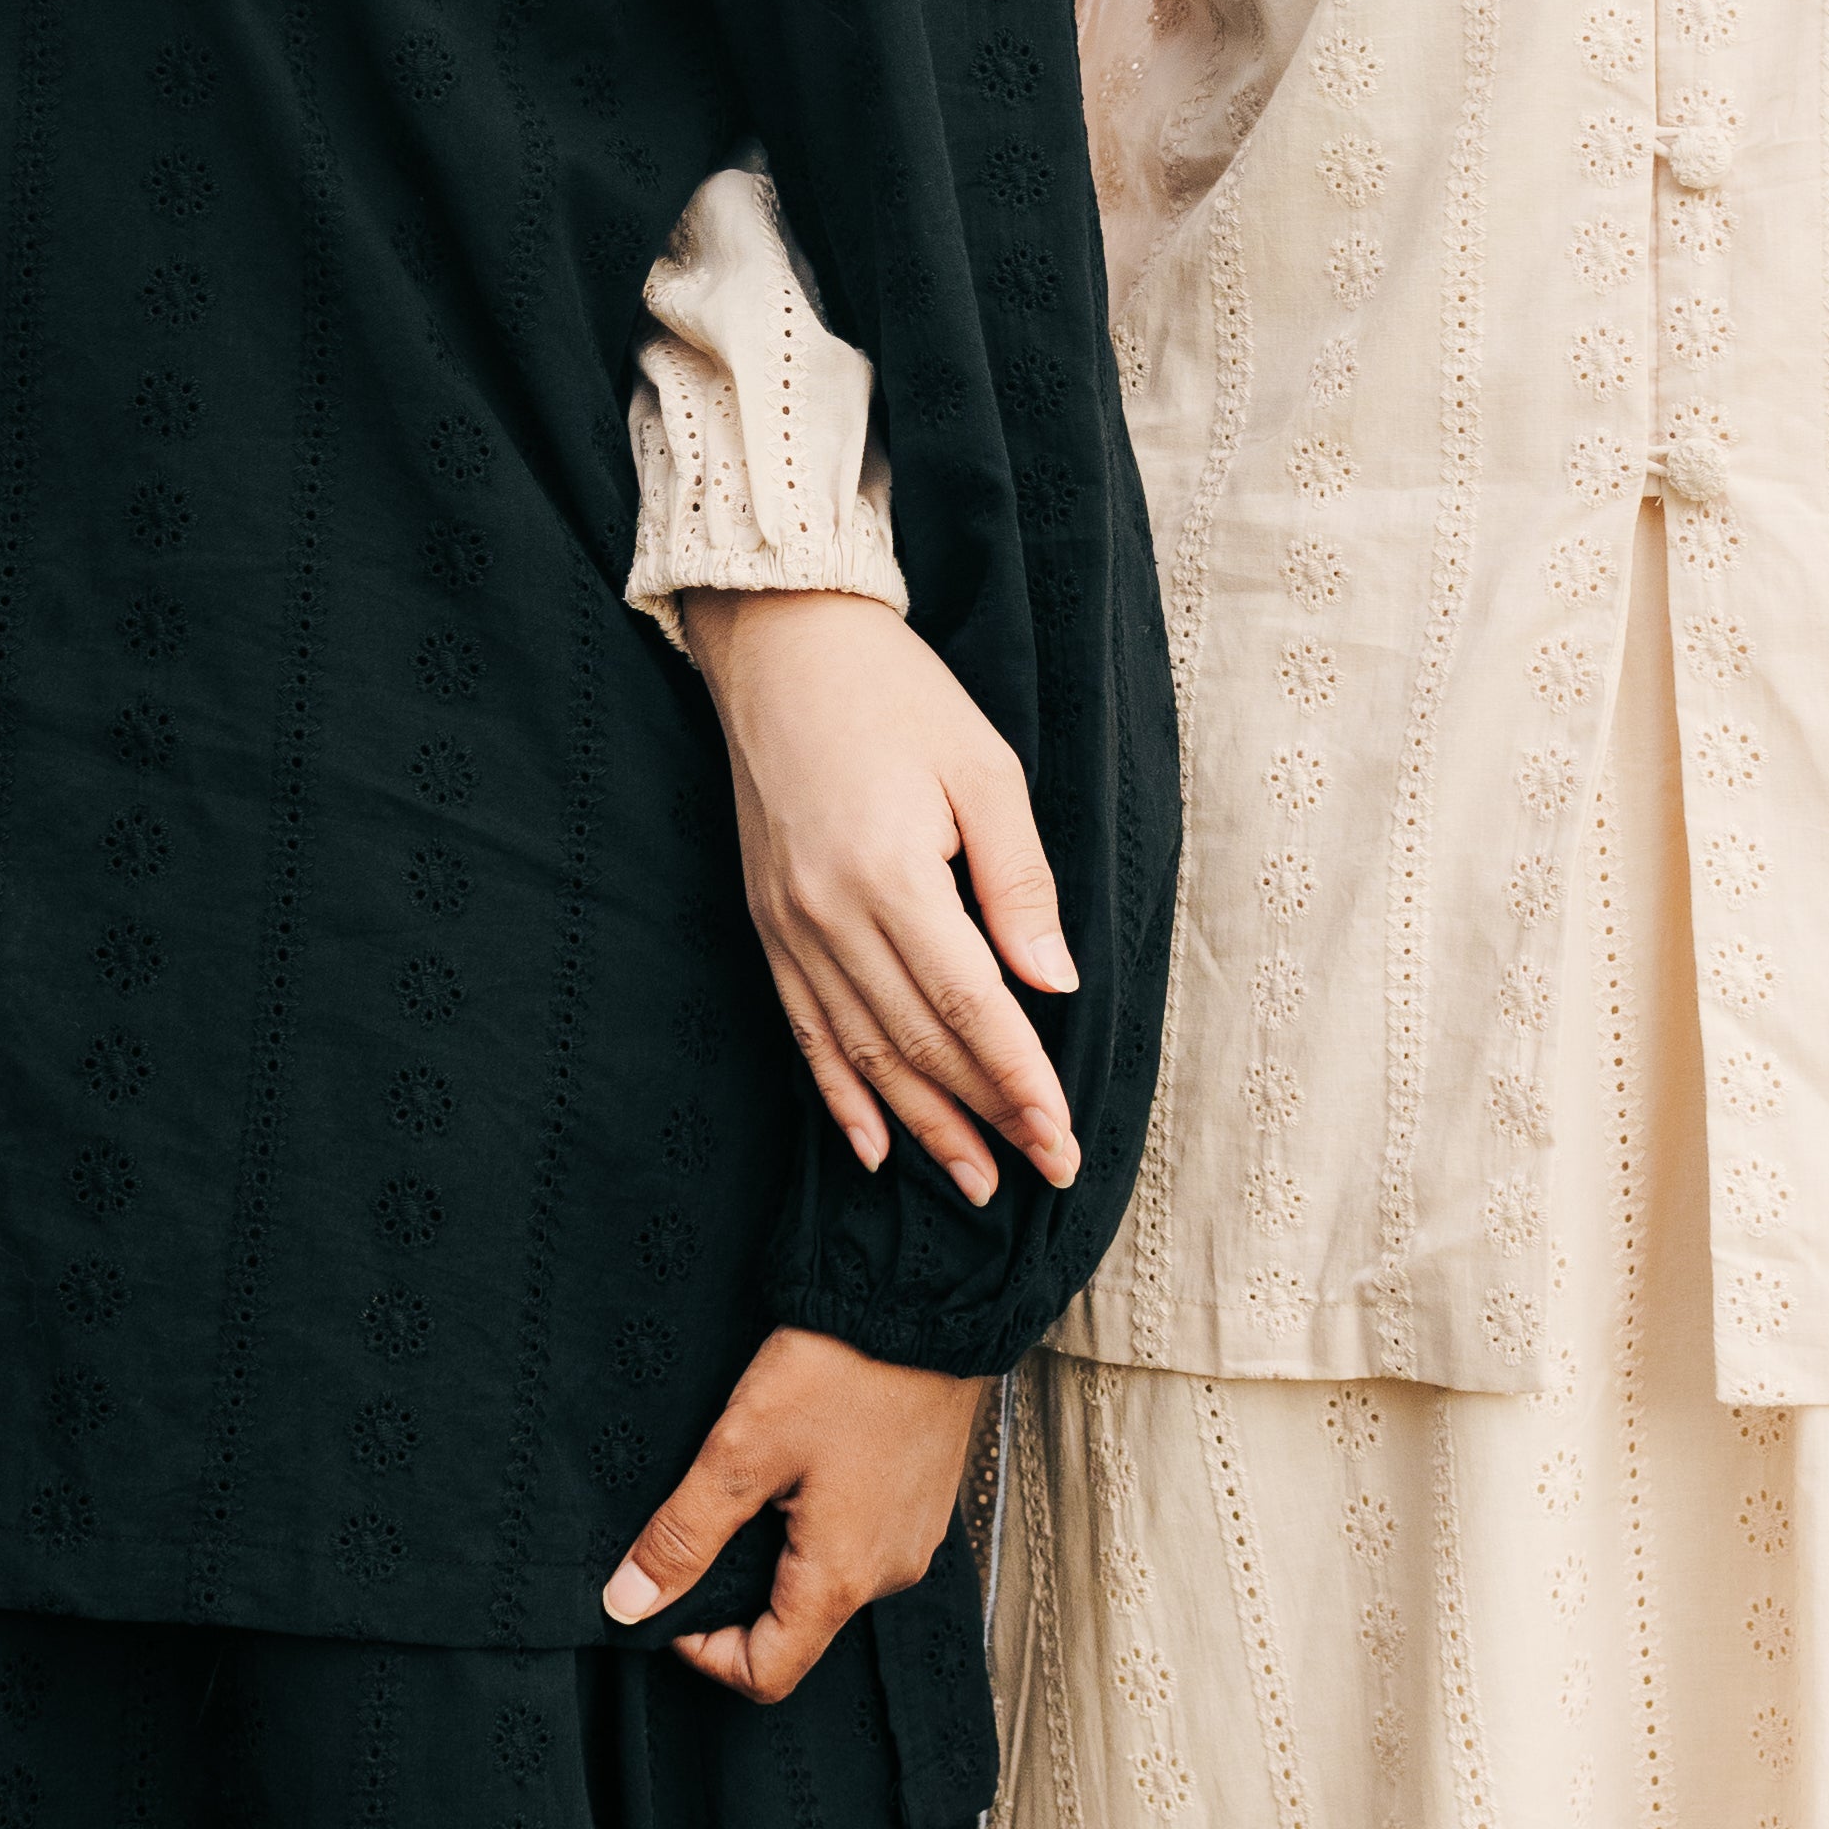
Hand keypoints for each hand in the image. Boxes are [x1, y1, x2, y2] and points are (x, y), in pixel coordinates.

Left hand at [601, 1325, 984, 1699]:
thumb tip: (628, 1603)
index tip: (673, 1600)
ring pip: (829, 1578)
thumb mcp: (742, 1449)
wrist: (924, 1300)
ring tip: (755, 1481)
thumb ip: (683, 1535)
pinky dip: (820, 1521)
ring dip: (780, 1551)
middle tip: (704, 1525)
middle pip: (798, 1627)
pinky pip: (861, 1538)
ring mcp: (914, 1536)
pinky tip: (804, 1460)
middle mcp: (889, 1572)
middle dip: (739, 1594)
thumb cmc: (841, 1369)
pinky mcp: (923, 1499)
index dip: (706, 1654)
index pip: (769, 1674)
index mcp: (843, 1576)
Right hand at [680, 588, 1077, 1205]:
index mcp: (890, 872)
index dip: (1019, 1081)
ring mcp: (788, 924)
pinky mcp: (766, 922)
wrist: (780, 646)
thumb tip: (1053, 983)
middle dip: (985, 1116)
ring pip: (860, 1050)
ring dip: (923, 1124)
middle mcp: (829, 913)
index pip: (969, 1005)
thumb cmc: (897, 695)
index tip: (1062, 1138)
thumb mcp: (984, 769)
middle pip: (917, 1042)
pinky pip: (803, 1028)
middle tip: (1041, 1171)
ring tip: (975, 1181)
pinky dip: (839, 1094)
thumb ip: (1019, 882)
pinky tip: (874, 1146)